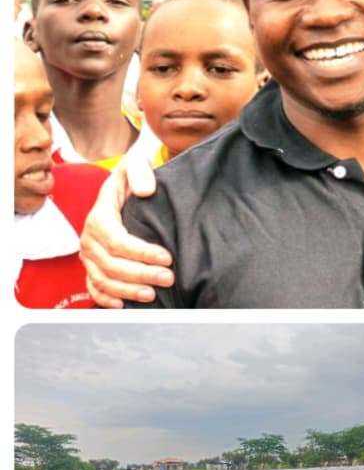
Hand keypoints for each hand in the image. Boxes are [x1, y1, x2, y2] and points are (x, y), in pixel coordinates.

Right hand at [79, 148, 173, 306]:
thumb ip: (140, 171)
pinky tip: (123, 305)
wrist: (124, 185)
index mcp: (100, 216)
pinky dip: (106, 298)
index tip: (167, 257)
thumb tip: (146, 190)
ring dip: (128, 290)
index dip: (141, 252)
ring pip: (104, 278)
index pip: (118, 241)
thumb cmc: (132, 177)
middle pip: (112, 264)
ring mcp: (89, 254)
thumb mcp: (136, 164)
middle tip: (168, 278)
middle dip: (141, 274)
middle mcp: (90, 237)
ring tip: (153, 294)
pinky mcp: (92, 265)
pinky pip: (93, 287)